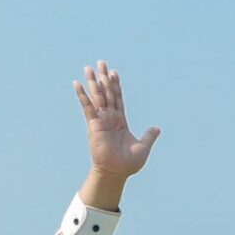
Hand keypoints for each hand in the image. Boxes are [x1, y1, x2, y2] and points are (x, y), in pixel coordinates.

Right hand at [76, 61, 159, 182]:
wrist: (116, 172)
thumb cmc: (128, 163)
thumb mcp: (143, 147)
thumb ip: (149, 136)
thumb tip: (157, 128)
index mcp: (120, 121)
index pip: (118, 98)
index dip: (116, 85)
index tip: (113, 73)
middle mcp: (110, 117)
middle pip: (107, 92)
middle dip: (103, 77)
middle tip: (100, 62)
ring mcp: (101, 120)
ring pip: (97, 96)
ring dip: (92, 82)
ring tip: (88, 67)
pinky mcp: (93, 124)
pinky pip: (87, 107)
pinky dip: (82, 95)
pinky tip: (77, 84)